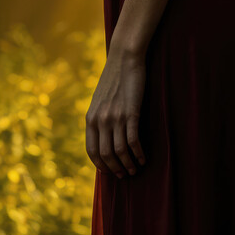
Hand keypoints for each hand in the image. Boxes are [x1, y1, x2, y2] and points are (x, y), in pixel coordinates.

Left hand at [85, 46, 146, 178]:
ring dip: (128, 164)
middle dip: (115, 169)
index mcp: (90, 118)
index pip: (91, 151)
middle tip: (124, 175)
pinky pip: (133, 141)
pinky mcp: (131, 113)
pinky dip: (139, 154)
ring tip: (135, 169)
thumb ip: (98, 118)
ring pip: (120, 151)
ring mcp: (115, 117)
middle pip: (106, 155)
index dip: (100, 165)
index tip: (108, 173)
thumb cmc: (113, 79)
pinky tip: (144, 158)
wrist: (124, 59)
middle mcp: (100, 120)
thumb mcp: (99, 100)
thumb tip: (101, 137)